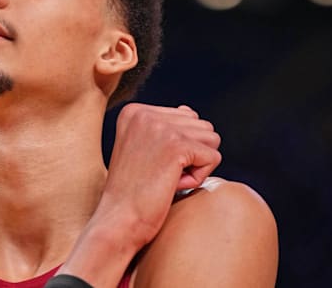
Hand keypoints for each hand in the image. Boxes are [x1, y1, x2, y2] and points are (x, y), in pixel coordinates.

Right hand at [96, 103, 221, 246]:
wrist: (118, 220)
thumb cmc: (132, 192)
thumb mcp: (142, 149)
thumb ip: (164, 126)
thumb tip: (187, 110)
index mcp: (134, 111)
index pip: (186, 118)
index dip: (178, 148)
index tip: (150, 164)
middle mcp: (145, 113)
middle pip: (202, 127)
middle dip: (190, 155)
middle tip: (159, 174)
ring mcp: (160, 127)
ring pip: (211, 140)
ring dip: (196, 165)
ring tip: (165, 178)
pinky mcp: (176, 145)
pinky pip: (213, 158)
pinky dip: (198, 178)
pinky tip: (172, 185)